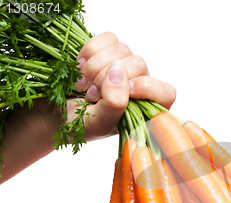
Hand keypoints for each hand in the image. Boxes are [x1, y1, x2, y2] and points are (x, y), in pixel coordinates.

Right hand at [0, 32, 175, 182]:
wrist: (55, 113)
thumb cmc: (80, 125)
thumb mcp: (98, 124)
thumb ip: (115, 104)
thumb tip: (119, 72)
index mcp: (147, 108)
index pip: (166, 92)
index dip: (147, 87)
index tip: (124, 91)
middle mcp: (140, 85)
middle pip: (139, 64)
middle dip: (108, 79)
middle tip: (91, 95)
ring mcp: (125, 66)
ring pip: (122, 49)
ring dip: (95, 67)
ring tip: (83, 86)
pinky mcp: (108, 51)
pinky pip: (108, 38)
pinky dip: (89, 51)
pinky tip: (81, 69)